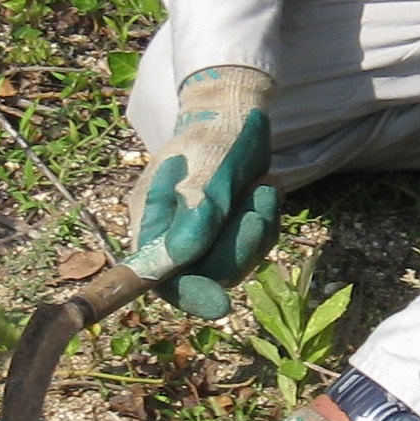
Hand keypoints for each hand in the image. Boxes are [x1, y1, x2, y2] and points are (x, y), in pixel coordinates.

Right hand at [126, 65, 279, 318]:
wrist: (234, 114)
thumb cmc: (212, 136)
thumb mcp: (206, 168)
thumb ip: (195, 213)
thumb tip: (179, 259)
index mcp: (153, 222)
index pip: (160, 277)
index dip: (188, 294)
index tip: (221, 306)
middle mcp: (174, 235)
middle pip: (204, 274)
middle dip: (238, 247)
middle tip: (256, 208)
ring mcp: (204, 235)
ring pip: (234, 262)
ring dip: (257, 230)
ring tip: (262, 187)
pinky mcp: (229, 231)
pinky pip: (253, 247)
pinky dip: (266, 222)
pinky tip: (265, 189)